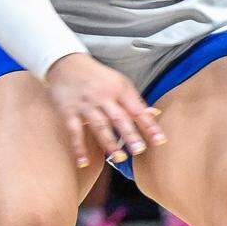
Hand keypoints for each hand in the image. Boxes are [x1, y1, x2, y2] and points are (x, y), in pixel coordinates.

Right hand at [46, 53, 165, 168]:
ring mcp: (86, 105)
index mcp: (120, 89)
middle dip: (130, 135)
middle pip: (119, 118)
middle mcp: (104, 97)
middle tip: (140, 150)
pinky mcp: (68, 112)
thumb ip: (134, 101)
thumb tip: (154, 114)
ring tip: (119, 158)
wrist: (66, 64)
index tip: (160, 140)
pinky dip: (79, 148)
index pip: (137, 110)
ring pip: (99, 125)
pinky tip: (84, 162)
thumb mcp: (119, 83)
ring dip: (109, 143)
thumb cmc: (98, 77)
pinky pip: (74, 132)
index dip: (149, 125)